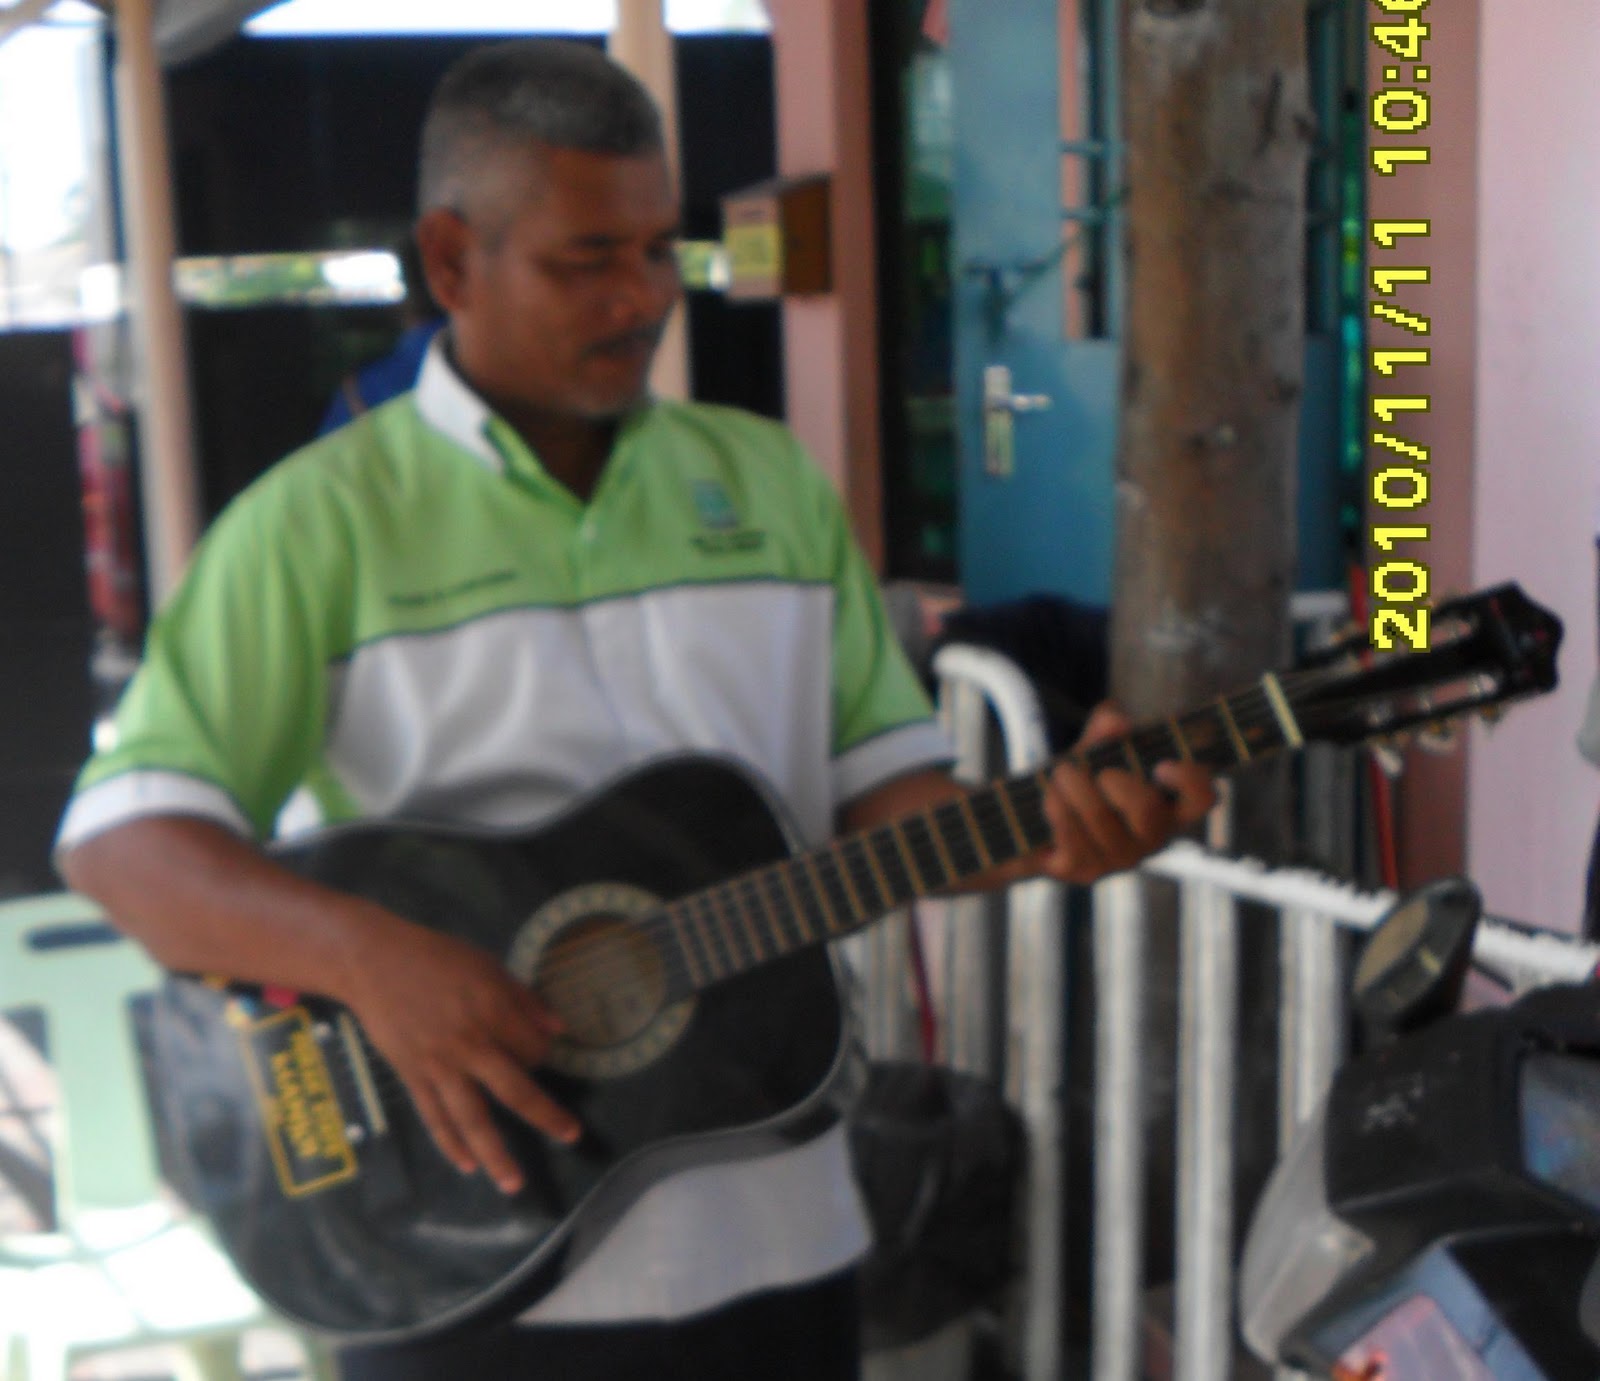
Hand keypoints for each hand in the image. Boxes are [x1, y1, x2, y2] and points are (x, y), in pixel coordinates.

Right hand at [337, 910, 579, 1193]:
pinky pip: (434, 1117)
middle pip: (515, 1091)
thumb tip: (558, 1030)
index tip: (539, 1054)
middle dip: (546, 1116)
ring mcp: (439, 1066)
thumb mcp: (488, 966)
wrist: (373, 963)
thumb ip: (524, 999)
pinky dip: (450, 1144)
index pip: (534, 1050)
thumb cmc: (436, 958)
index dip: (543, 1055)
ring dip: (496, 1154)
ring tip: (513, 1183)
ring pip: (472, 1118)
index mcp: (493, 1011)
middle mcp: (470, 1045)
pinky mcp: (412, 1077)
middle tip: (571, 1135)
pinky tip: (467, 1165)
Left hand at [1034, 702, 1216, 885]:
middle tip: (1096, 771)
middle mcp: (1151, 838)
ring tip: (1061, 773)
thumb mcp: (1094, 746)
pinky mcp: (1084, 871)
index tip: (1160, 764)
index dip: (1189, 780)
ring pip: (1101, 820)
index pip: (1203, 798)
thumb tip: (1116, 722)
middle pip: (1147, 812)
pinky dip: (1057, 809)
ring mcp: (1118, 859)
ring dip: (1075, 787)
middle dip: (1114, 782)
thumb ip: (1107, 726)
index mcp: (1168, 805)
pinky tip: (1051, 799)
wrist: (1034, 817)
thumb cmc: (1081, 777)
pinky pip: (1073, 839)